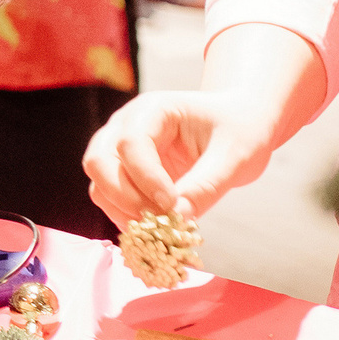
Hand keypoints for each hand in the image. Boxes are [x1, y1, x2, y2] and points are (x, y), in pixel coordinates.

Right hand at [81, 90, 281, 229]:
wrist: (238, 127)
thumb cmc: (239, 131)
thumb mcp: (234, 157)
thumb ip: (205, 186)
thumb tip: (177, 218)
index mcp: (152, 110)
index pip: (130, 143)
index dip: (146, 178)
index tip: (173, 205)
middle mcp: (125, 126)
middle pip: (100, 162)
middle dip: (126, 197)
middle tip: (162, 222)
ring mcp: (120, 150)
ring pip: (99, 183)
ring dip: (123, 211)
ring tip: (161, 229)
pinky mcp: (126, 175)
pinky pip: (110, 199)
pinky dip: (126, 217)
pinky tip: (157, 229)